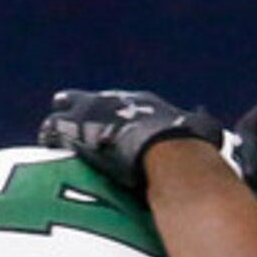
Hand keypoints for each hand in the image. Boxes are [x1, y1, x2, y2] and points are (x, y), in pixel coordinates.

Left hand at [37, 89, 224, 188]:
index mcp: (143, 103)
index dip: (111, 111)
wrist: (168, 155)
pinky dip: (51, 137)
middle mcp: (117, 102)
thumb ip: (199, 129)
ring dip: (60, 125)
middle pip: (89, 100)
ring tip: (49, 134)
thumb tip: (211, 130)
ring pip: (67, 114)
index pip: (122, 103)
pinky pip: (56, 131)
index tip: (105, 118)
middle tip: (68, 115)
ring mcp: (95, 115)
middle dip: (78, 108)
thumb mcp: (199, 134)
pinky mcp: (77, 131)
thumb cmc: (187, 149)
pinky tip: (46, 143)